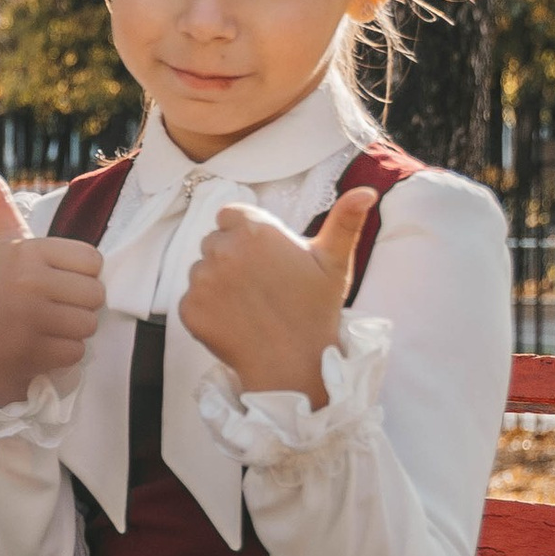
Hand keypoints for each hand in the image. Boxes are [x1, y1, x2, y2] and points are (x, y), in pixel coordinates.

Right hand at [0, 168, 104, 404]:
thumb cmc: (3, 291)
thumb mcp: (5, 245)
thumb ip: (0, 205)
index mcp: (27, 251)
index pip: (94, 260)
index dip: (81, 274)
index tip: (53, 280)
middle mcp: (28, 281)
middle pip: (96, 294)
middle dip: (80, 305)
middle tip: (51, 307)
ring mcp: (31, 318)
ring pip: (90, 324)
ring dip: (73, 330)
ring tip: (47, 326)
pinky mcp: (35, 351)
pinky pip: (78, 350)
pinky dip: (64, 354)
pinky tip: (41, 346)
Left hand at [178, 190, 372, 405]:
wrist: (294, 364)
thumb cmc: (316, 311)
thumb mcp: (335, 262)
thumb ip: (345, 221)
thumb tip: (365, 191)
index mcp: (254, 230)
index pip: (230, 216)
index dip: (246, 236)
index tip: (264, 260)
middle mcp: (222, 249)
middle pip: (214, 242)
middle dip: (231, 259)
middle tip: (260, 286)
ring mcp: (202, 279)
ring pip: (200, 271)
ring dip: (217, 284)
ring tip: (249, 305)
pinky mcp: (188, 308)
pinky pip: (190, 300)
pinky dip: (206, 310)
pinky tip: (234, 322)